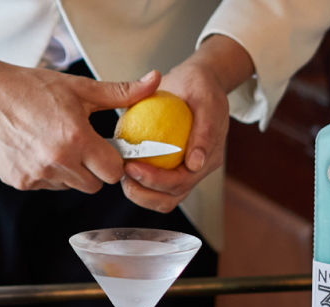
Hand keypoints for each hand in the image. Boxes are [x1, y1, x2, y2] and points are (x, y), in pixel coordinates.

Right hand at [0, 30, 160, 193]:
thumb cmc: (32, 88)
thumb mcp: (79, 88)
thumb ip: (120, 93)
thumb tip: (154, 82)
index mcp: (76, 138)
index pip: (114, 172)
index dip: (113, 161)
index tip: (105, 149)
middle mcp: (57, 162)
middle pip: (94, 185)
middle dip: (93, 169)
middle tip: (80, 146)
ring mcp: (37, 175)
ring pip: (71, 186)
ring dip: (70, 172)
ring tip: (55, 145)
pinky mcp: (21, 182)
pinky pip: (47, 187)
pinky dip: (47, 174)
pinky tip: (37, 151)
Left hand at [120, 35, 253, 211]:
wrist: (193, 84)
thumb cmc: (200, 87)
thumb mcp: (206, 97)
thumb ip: (205, 128)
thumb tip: (194, 164)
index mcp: (208, 158)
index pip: (181, 181)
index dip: (156, 180)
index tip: (132, 167)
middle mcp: (196, 171)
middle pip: (168, 199)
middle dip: (143, 193)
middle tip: (122, 173)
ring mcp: (182, 173)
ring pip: (160, 199)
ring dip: (138, 193)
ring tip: (122, 175)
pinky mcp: (168, 170)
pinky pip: (151, 186)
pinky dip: (137, 183)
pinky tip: (122, 167)